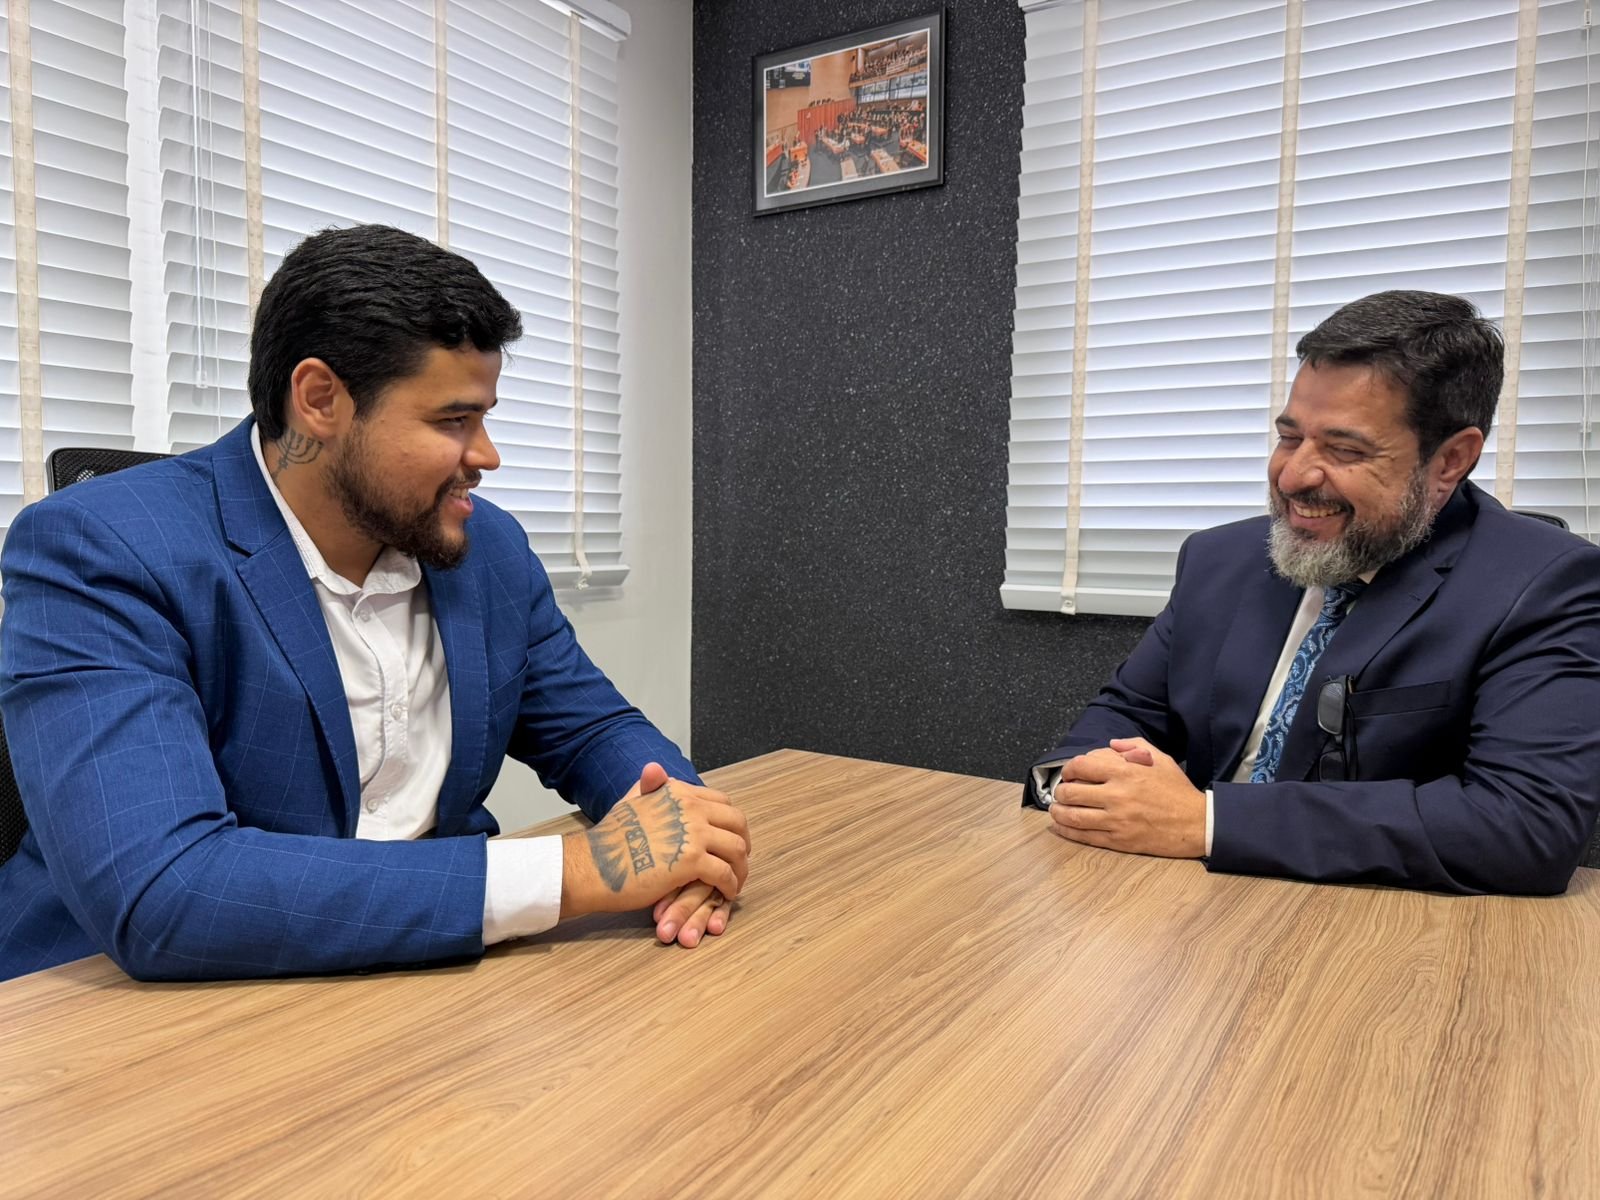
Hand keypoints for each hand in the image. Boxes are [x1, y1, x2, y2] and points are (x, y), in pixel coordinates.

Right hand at [626, 768, 741, 943]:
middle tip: (740, 860)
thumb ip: (649, 786)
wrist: (594, 864)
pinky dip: (730, 885)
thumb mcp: (631, 800)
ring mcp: (694, 833)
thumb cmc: (609, 838)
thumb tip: (654, 769)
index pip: (721, 802)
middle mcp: (691, 807)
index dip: (730, 822)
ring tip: (735, 881)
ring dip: (740, 867)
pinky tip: (725, 893)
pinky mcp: (692, 862)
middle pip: (736, 822)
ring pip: (736, 849)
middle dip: (743, 842)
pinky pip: (725, 873)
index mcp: (679, 792)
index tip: (730, 837)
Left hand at [1048, 738, 1204, 857]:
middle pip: (1072, 793)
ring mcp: (1116, 821)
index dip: (1069, 769)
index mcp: (1125, 772)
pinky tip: (1061, 827)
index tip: (1069, 773)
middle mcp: (1117, 796)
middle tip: (1061, 792)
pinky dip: (1067, 832)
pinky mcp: (1119, 841)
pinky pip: (1085, 837)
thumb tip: (1111, 745)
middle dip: (1060, 791)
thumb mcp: (1159, 758)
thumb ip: (1133, 746)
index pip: (1081, 766)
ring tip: (1056, 809)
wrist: (1197, 823)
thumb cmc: (1176, 788)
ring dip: (1058, 812)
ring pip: (1073, 817)